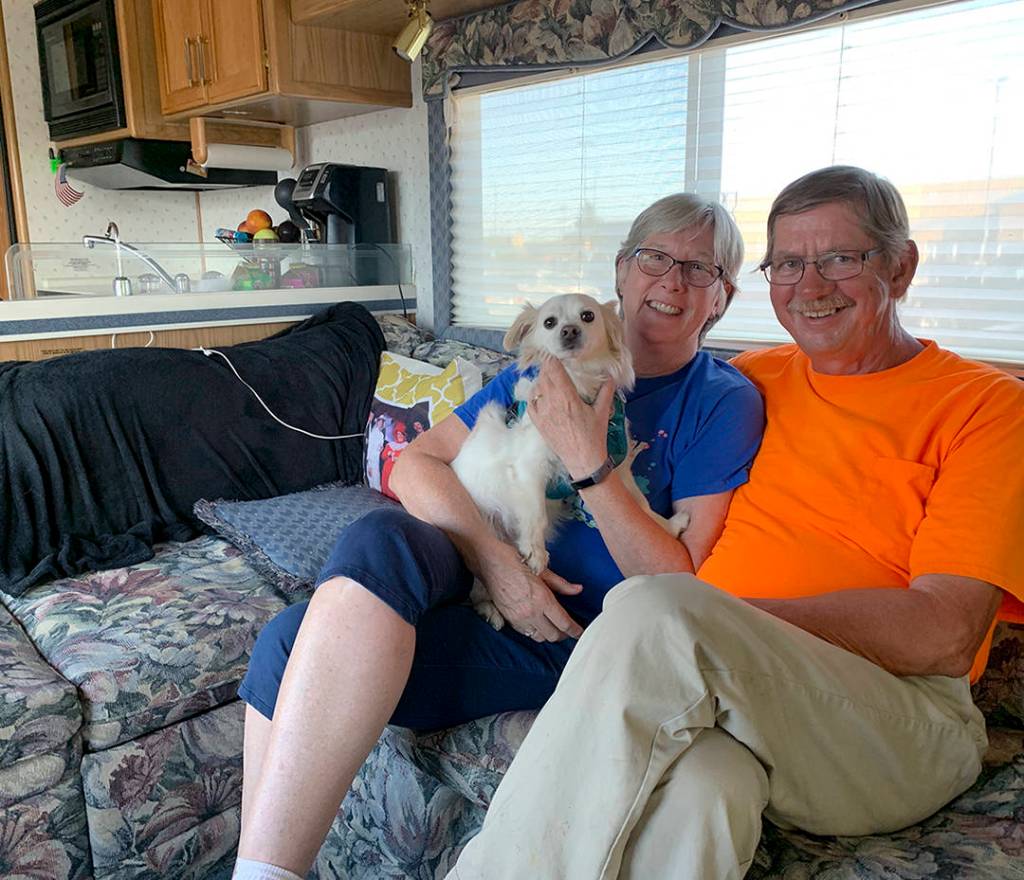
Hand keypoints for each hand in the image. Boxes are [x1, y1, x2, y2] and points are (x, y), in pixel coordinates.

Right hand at [480, 544, 583, 641]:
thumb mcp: (542, 571)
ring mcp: (518, 618)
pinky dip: (534, 632)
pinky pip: (525, 633)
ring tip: (553, 628)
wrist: (490, 562)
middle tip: (568, 629)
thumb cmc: (515, 562)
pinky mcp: (508, 619)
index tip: (579, 632)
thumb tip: (577, 589)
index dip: (574, 631)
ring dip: (548, 634)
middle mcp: (531, 612)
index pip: (563, 623)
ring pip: (539, 637)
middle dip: (563, 634)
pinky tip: (537, 624)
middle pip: (553, 635)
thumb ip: (561, 584)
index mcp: (542, 599)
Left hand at [528, 359, 614, 478]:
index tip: (558, 354)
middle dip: (549, 367)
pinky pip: (531, 402)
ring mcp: (542, 414)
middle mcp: (552, 403)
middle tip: (556, 364)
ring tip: (551, 379)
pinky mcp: (538, 423)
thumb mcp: (602, 412)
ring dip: (543, 380)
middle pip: (543, 375)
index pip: (553, 369)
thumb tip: (611, 376)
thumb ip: (606, 391)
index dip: (554, 358)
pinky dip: (535, 394)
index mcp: (568, 398)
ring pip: (537, 387)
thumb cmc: (594, 437)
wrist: (583, 461)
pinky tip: (542, 393)